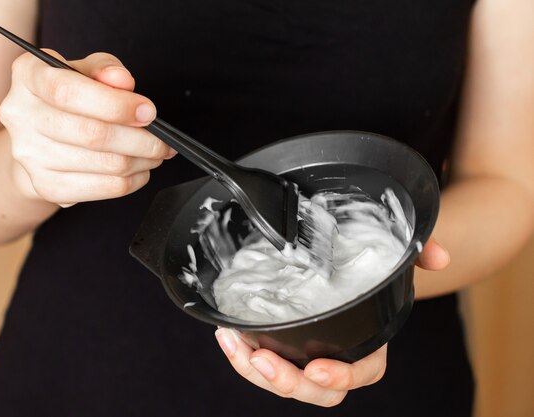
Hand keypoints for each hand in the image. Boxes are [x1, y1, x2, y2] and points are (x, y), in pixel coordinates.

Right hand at [0, 51, 174, 207]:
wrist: (39, 138)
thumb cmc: (68, 99)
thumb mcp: (85, 71)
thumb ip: (105, 69)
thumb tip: (122, 81)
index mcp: (28, 75)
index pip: (67, 92)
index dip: (115, 104)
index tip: (148, 112)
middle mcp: (20, 114)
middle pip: (91, 133)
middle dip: (140, 139)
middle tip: (162, 140)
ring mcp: (29, 154)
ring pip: (103, 164)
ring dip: (141, 160)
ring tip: (155, 153)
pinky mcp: (45, 185)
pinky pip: (101, 188)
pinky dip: (131, 181)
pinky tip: (140, 170)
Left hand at [214, 237, 448, 406]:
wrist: (349, 269)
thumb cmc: (371, 270)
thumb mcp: (394, 256)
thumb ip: (416, 252)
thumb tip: (438, 256)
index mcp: (368, 345)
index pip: (362, 372)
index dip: (342, 375)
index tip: (318, 366)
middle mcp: (338, 357)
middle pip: (317, 391)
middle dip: (288, 382)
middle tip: (262, 359)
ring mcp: (308, 356)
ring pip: (285, 383)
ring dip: (255, 371)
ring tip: (234, 344)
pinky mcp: (284, 348)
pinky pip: (264, 364)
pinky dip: (243, 356)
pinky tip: (228, 335)